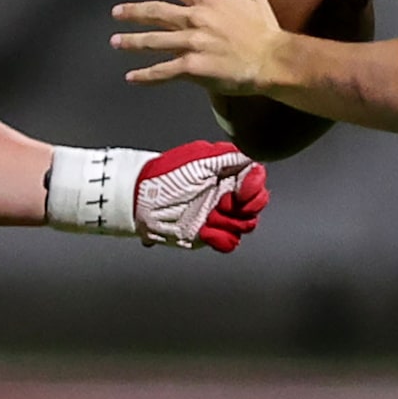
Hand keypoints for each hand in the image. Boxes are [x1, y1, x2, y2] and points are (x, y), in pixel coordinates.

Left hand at [113, 0, 291, 91]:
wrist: (273, 60)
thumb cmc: (264, 29)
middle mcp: (195, 18)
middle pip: (155, 12)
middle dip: (132, 12)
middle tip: (117, 13)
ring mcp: (192, 44)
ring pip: (153, 41)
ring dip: (131, 41)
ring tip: (116, 41)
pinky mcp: (192, 68)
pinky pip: (162, 71)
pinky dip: (145, 75)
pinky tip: (132, 77)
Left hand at [133, 141, 269, 252]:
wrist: (142, 202)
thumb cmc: (164, 177)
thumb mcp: (198, 159)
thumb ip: (229, 156)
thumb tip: (252, 156)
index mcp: (226, 173)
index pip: (256, 180)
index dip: (254, 187)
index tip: (242, 191)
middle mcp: (226, 194)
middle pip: (255, 206)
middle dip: (243, 208)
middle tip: (221, 204)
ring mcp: (219, 216)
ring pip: (245, 225)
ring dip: (228, 222)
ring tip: (208, 216)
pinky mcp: (211, 235)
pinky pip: (230, 242)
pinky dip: (221, 238)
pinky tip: (206, 231)